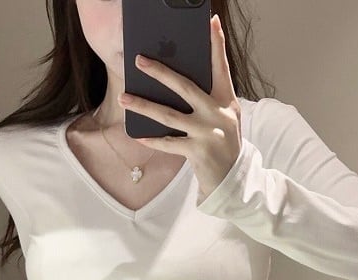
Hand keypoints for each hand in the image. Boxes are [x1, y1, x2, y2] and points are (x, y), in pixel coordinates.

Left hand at [117, 13, 241, 196]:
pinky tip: (138, 135)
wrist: (233, 179)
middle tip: (139, 60)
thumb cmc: (224, 145)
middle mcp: (219, 114)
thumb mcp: (223, 119)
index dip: (216, 45)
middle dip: (160, 72)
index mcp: (227, 102)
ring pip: (169, 115)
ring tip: (124, 98)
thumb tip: (176, 82)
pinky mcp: (198, 151)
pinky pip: (168, 143)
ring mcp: (209, 133)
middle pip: (186, 87)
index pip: (221, 68)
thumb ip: (208, 100)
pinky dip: (152, 140)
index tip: (211, 22)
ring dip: (143, 106)